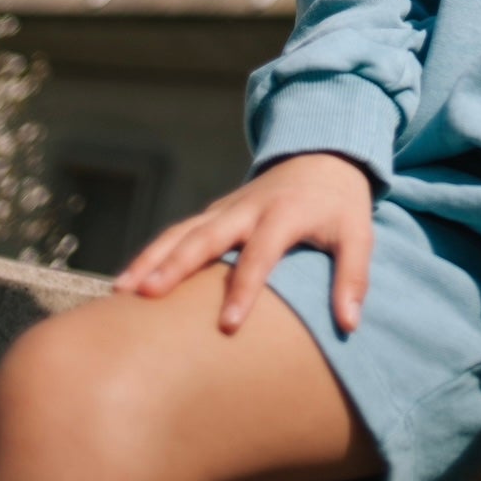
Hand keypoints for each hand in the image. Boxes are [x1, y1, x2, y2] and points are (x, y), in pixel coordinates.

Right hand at [113, 151, 373, 335]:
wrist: (323, 155)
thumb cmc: (340, 204)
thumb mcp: (359, 233)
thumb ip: (354, 276)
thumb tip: (350, 325)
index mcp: (285, 212)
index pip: (262, 252)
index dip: (245, 287)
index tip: (227, 325)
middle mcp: (249, 207)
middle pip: (206, 235)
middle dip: (176, 265)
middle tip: (147, 296)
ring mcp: (227, 207)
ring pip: (182, 231)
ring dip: (151, 258)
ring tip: (121, 292)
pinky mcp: (214, 212)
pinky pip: (178, 232)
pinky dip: (151, 253)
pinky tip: (127, 284)